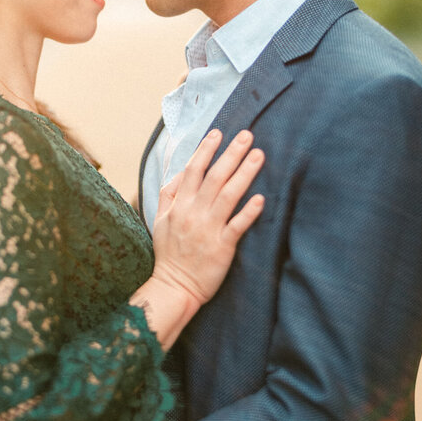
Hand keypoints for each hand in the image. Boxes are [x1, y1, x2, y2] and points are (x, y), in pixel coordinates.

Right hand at [151, 129, 263, 310]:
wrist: (174, 287)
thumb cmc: (169, 253)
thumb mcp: (160, 220)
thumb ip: (170, 194)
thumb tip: (182, 172)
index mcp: (179, 205)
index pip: (193, 171)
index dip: (206, 150)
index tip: (219, 133)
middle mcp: (193, 213)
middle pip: (214, 177)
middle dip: (231, 154)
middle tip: (247, 135)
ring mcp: (208, 230)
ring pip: (228, 195)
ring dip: (244, 173)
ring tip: (259, 155)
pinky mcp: (222, 247)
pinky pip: (237, 226)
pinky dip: (248, 212)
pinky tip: (261, 198)